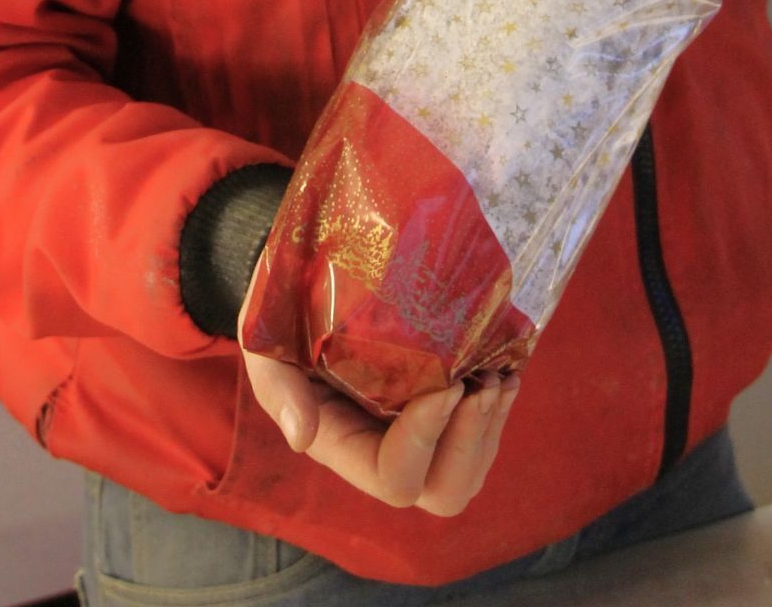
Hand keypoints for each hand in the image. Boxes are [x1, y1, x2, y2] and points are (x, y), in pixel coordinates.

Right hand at [239, 264, 518, 513]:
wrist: (303, 279)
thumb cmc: (280, 314)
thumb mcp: (264, 343)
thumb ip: (278, 389)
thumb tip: (301, 437)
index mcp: (343, 443)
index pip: (393, 476)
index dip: (423, 442)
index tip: (444, 386)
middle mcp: (385, 447)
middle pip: (445, 491)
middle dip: (471, 444)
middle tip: (483, 385)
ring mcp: (418, 429)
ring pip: (471, 466)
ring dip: (491, 425)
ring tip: (499, 374)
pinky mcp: (441, 401)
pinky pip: (482, 430)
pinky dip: (500, 405)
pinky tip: (507, 364)